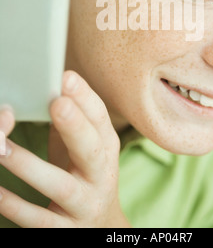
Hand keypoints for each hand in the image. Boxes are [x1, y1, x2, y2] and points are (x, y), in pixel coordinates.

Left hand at [0, 71, 129, 227]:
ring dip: (30, 165)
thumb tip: (46, 89)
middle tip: (57, 102)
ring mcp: (84, 204)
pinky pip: (38, 218)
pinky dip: (15, 205)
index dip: (85, 99)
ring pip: (60, 185)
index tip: (66, 77)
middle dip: (75, 126)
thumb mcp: (85, 148)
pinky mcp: (65, 230)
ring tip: (2, 146)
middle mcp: (101, 175)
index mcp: (106, 148)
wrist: (100, 226)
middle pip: (91, 151)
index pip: (100, 120)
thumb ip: (70, 123)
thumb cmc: (84, 175)